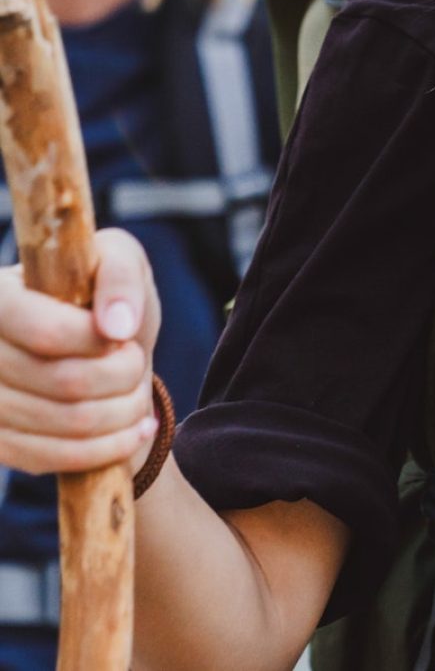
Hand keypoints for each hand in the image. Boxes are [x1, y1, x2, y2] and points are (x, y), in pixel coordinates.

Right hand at [0, 228, 161, 474]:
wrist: (92, 348)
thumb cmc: (100, 293)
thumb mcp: (117, 259)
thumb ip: (119, 277)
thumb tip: (118, 326)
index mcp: (0, 298)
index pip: (46, 333)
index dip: (95, 339)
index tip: (122, 333)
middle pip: (65, 382)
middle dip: (122, 375)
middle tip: (137, 362)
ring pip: (68, 423)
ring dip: (123, 412)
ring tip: (138, 394)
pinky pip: (56, 458)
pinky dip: (108, 447)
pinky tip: (132, 428)